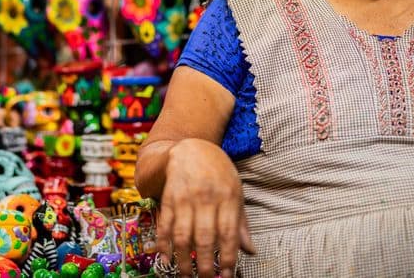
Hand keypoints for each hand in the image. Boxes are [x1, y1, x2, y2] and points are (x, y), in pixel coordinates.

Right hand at [156, 138, 254, 277]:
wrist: (191, 147)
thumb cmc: (218, 172)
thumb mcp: (235, 191)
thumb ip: (241, 222)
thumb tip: (250, 251)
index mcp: (227, 197)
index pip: (228, 233)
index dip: (227, 257)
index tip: (227, 275)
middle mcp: (205, 198)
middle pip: (204, 238)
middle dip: (205, 264)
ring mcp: (184, 198)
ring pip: (182, 235)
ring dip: (183, 260)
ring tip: (187, 275)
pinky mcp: (168, 198)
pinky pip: (164, 225)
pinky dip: (163, 245)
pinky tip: (166, 259)